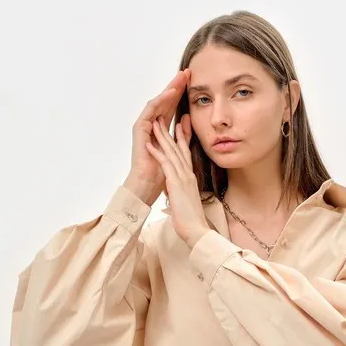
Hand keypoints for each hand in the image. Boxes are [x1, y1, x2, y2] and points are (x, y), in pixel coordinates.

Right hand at [124, 69, 191, 205]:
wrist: (148, 184)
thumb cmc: (162, 173)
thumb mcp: (178, 149)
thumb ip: (183, 134)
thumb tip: (188, 118)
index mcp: (162, 129)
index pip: (173, 107)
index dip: (183, 94)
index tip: (195, 82)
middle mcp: (153, 124)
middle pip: (166, 100)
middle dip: (177, 86)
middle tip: (188, 71)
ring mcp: (145, 125)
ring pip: (159, 102)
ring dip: (170, 89)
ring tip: (181, 77)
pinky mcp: (140, 127)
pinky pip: (151, 110)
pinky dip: (161, 100)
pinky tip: (171, 92)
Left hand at [145, 115, 210, 246]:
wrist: (196, 231)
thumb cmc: (192, 221)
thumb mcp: (189, 202)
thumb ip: (186, 193)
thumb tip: (183, 192)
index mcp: (190, 179)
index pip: (186, 154)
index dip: (182, 139)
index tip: (180, 126)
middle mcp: (188, 175)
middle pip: (180, 148)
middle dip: (173, 130)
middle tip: (169, 115)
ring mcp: (182, 178)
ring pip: (171, 152)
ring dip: (162, 136)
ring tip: (155, 123)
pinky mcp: (175, 183)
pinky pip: (165, 164)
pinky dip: (157, 153)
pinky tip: (149, 144)